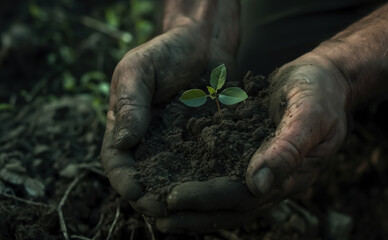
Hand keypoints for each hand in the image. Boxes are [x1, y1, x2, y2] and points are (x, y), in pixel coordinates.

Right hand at [100, 23, 234, 216]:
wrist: (204, 43)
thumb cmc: (166, 51)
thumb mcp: (139, 69)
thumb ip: (130, 102)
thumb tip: (122, 141)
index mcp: (126, 127)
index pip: (118, 162)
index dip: (124, 181)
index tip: (136, 193)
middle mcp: (150, 142)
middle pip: (146, 179)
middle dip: (152, 198)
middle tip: (165, 210)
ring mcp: (178, 145)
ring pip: (174, 180)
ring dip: (179, 197)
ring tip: (190, 209)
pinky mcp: (204, 142)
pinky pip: (203, 166)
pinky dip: (206, 181)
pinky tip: (216, 190)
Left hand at [157, 53, 350, 232]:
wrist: (323, 78)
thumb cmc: (320, 92)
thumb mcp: (310, 113)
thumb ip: (288, 148)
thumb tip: (258, 185)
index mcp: (291, 176)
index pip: (243, 197)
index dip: (208, 199)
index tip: (173, 198)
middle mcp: (274, 180)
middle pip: (228, 206)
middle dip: (191, 211)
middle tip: (154, 212)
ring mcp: (262, 169)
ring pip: (223, 197)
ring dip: (192, 205)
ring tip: (156, 207)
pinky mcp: (251, 155)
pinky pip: (222, 174)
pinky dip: (199, 181)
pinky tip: (174, 179)